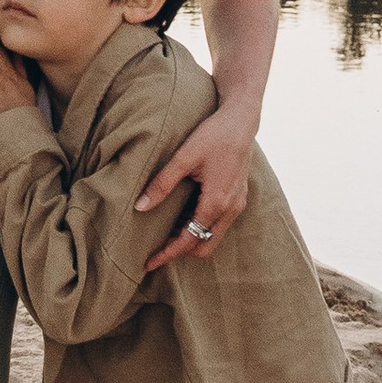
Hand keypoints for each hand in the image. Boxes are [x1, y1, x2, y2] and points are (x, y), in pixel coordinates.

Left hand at [138, 100, 256, 267]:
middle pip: (204, 246)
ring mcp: (237, 204)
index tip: (149, 263)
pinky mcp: (238, 198)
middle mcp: (231, 209)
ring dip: (191, 239)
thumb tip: (140, 207)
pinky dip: (201, 228)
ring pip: (213, 237)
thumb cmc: (213, 135)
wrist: (241, 120)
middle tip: (155, 248)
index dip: (168, 253)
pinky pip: (219, 225)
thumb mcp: (184, 157)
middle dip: (180, 251)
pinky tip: (183, 217)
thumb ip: (162, 183)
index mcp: (217, 202)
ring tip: (166, 234)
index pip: (189, 239)